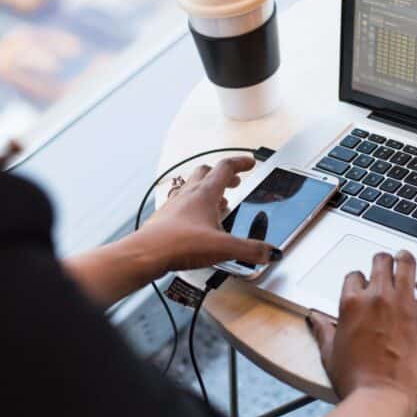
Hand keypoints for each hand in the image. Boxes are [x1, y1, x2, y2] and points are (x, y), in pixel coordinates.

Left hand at [137, 156, 279, 273]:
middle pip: (206, 172)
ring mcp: (174, 205)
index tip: (250, 162)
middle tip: (234, 181)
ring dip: (207, 189)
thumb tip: (270, 252)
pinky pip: (181, 204)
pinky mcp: (165, 219)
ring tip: (218, 202)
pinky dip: (193, 206)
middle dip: (222, 175)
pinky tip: (197, 222)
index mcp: (205, 193)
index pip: (225, 167)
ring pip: (192, 186)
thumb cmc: (179, 244)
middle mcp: (188, 194)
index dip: (240, 163)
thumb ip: (250, 250)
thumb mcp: (224, 247)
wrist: (146, 254)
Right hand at [307, 251, 416, 413]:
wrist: (381, 396)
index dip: (359, 280)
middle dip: (382, 261)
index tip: (363, 287)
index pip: (355, 275)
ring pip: (406, 264)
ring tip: (405, 259)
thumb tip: (313, 318)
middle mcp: (377, 297)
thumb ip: (322, 329)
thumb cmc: (355, 378)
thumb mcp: (329, 352)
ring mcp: (402, 304)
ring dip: (405, 260)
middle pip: (381, 261)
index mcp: (351, 302)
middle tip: (385, 264)